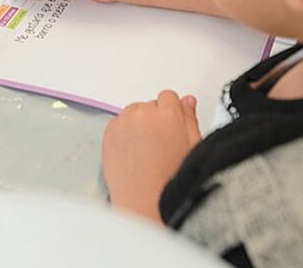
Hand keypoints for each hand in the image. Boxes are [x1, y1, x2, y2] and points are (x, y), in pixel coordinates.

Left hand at [102, 91, 201, 222]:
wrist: (145, 205)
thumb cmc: (171, 182)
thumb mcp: (194, 149)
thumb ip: (189, 119)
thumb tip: (187, 101)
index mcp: (168, 116)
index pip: (169, 97)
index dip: (172, 114)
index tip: (172, 127)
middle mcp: (143, 115)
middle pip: (150, 105)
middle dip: (155, 119)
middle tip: (160, 144)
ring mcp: (123, 123)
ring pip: (133, 113)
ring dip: (139, 124)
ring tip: (146, 152)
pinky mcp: (108, 133)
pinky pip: (118, 123)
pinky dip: (124, 133)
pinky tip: (133, 153)